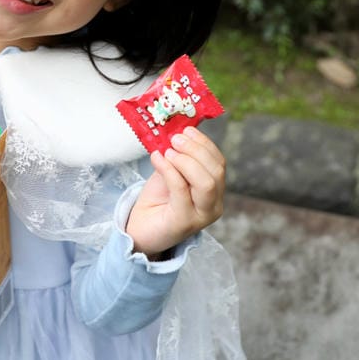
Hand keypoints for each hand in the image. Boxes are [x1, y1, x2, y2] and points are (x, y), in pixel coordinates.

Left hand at [125, 126, 225, 258]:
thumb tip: (179, 132)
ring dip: (186, 161)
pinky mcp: (184, 222)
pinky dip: (169, 170)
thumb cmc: (157, 201)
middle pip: (216, 171)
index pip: (219, 163)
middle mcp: (214, 205)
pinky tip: (157, 159)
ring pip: (206, 183)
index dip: (204, 144)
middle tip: (175, 139)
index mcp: (215, 191)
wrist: (139, 230)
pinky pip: (181, 190)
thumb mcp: (170, 173)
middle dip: (196, 150)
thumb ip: (178, 157)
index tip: (187, 129)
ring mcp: (202, 216)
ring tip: (167, 151)